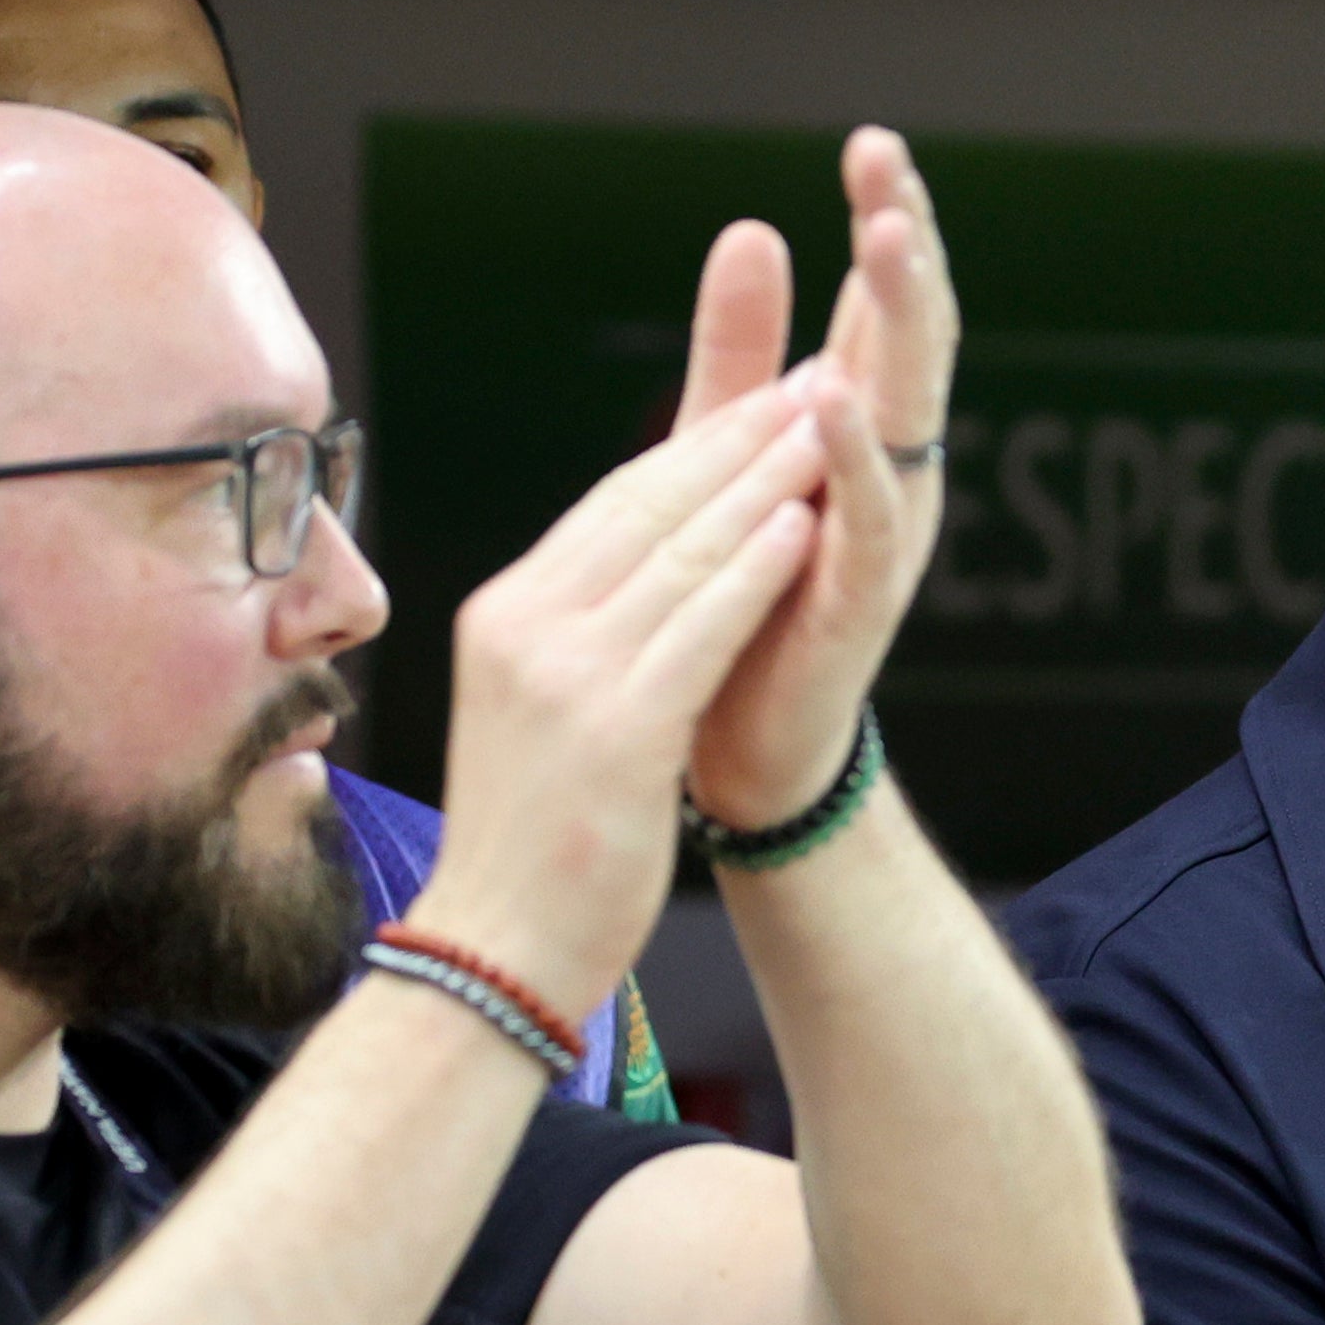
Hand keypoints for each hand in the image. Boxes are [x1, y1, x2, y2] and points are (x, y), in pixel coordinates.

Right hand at [409, 378, 829, 1022]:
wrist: (495, 950)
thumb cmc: (538, 842)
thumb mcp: (548, 711)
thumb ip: (588, 639)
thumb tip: (647, 578)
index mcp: (507, 613)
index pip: (616, 503)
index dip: (700, 441)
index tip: (766, 392)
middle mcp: (524, 623)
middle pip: (650, 503)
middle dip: (741, 434)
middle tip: (816, 375)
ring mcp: (564, 673)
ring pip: (681, 551)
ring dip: (763, 481)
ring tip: (829, 423)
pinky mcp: (614, 726)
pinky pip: (698, 626)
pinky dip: (755, 569)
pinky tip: (805, 525)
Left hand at [668, 128, 961, 829]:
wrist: (743, 746)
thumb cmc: (747, 596)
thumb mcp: (732, 450)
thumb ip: (744, 351)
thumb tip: (754, 225)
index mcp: (863, 429)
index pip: (887, 307)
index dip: (888, 225)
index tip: (873, 144)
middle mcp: (891, 470)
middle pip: (912, 339)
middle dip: (905, 249)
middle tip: (888, 167)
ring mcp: (884, 534)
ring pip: (906, 412)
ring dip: (899, 325)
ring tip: (885, 240)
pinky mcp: (858, 603)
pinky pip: (865, 522)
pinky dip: (852, 459)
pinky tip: (830, 398)